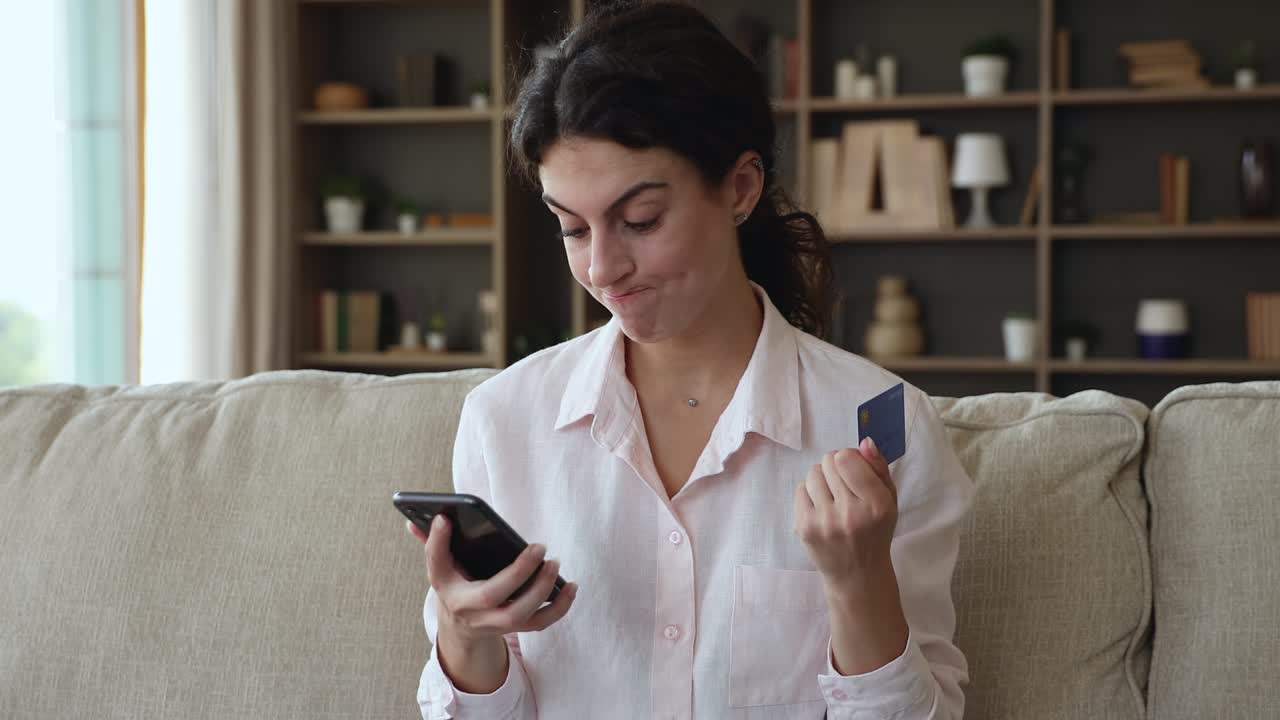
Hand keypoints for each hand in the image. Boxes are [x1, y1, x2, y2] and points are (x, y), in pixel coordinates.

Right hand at [406, 514, 577, 645]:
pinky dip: (560, 607)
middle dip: (517, 573)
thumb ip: (434, 543)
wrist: (461, 627)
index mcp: (450, 591)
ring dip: (542, 590)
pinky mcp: (516, 628)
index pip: (439, 567)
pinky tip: (571, 586)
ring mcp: (496, 624)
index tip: (444, 519)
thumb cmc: (455, 587)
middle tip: (538, 547)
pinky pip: (541, 623)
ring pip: (521, 615)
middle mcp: (472, 612)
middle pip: (493, 597)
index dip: (438, 544)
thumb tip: (432, 516)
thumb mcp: (440, 569)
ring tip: (554, 564)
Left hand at [794, 437, 898, 595]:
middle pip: (827, 462)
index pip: (846, 458)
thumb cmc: (876, 531)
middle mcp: (851, 513)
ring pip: (812, 474)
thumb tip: (864, 442)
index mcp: (877, 504)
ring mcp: (825, 522)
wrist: (858, 574)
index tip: (853, 470)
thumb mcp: (890, 500)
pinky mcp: (805, 528)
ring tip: (832, 496)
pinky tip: (821, 507)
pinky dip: (810, 493)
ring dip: (821, 479)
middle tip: (843, 485)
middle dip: (835, 467)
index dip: (848, 458)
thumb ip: (879, 468)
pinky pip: (800, 490)